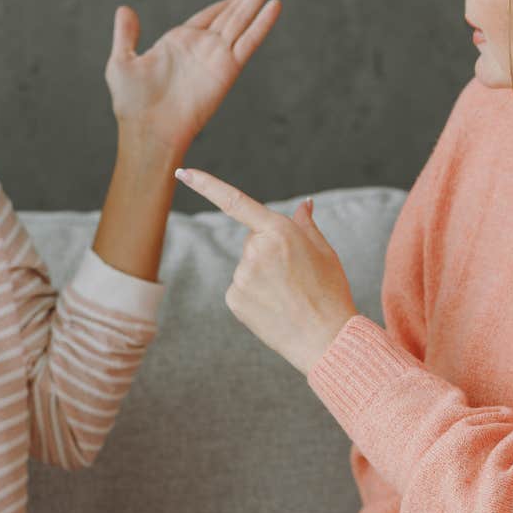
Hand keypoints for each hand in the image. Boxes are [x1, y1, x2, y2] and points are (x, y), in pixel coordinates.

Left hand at [105, 0, 281, 155]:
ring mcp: (216, 56)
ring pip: (243, 19)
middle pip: (232, 12)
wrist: (148, 130)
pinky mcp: (227, 69)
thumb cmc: (132, 103)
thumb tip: (124, 9)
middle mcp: (202, 47)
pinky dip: (261, 24)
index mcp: (180, 42)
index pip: (209, 15)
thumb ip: (126, 35)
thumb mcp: (122, 62)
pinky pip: (248, 42)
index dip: (226, 2)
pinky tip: (274, 5)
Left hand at [172, 168, 355, 373]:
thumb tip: (303, 204)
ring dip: (263, 275)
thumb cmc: (330, 292)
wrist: (326, 339)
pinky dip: (255, 295)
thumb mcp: (325, 251)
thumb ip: (306, 224)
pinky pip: (241, 288)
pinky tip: (275, 307)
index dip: (206, 185)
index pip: (235, 201)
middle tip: (295, 275)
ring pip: (247, 266)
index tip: (182, 173)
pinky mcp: (234, 299)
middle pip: (252, 241)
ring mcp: (242, 276)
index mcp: (279, 231)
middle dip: (269, 251)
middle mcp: (255, 251)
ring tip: (288, 295)